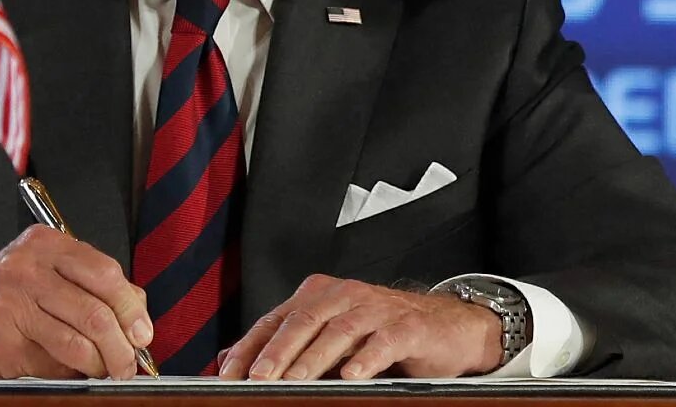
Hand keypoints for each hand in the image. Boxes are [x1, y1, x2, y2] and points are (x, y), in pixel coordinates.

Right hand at [0, 226, 151, 377]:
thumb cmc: (7, 292)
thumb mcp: (50, 270)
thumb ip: (94, 285)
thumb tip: (138, 318)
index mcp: (46, 244)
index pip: (104, 273)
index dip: (131, 307)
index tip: (143, 331)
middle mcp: (27, 269)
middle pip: (94, 310)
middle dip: (121, 343)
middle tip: (130, 360)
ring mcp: (11, 305)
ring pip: (76, 341)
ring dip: (101, 363)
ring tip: (109, 369)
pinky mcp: (3, 340)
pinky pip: (52, 361)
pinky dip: (73, 372)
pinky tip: (78, 371)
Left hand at [218, 275, 500, 379]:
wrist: (447, 328)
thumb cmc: (383, 333)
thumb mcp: (330, 339)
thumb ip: (287, 347)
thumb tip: (230, 359)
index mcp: (322, 295)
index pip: (276, 318)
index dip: (250, 346)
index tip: (228, 374)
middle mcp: (346, 295)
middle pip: (304, 319)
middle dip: (277, 351)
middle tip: (258, 377)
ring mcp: (378, 309)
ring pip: (339, 329)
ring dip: (314, 357)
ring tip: (296, 381)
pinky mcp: (408, 327)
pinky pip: (384, 340)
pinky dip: (366, 358)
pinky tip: (352, 375)